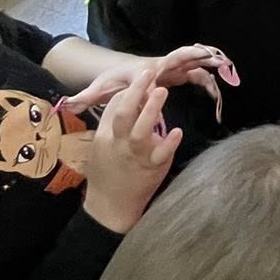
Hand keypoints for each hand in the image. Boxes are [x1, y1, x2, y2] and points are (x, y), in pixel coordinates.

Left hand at [62, 44, 239, 122]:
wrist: (118, 75)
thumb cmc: (111, 81)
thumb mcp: (98, 90)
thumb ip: (86, 97)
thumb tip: (68, 103)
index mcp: (148, 69)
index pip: (165, 61)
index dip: (179, 59)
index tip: (193, 57)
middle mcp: (162, 66)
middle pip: (184, 58)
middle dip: (201, 57)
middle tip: (218, 59)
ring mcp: (171, 71)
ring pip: (194, 67)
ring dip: (209, 68)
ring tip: (227, 72)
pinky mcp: (176, 78)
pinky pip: (196, 78)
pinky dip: (208, 82)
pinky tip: (219, 91)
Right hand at [79, 72, 180, 233]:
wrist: (110, 206)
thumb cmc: (107, 172)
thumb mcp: (102, 145)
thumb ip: (111, 123)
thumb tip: (126, 97)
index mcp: (105, 136)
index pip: (113, 108)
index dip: (129, 90)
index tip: (143, 76)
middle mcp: (118, 144)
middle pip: (124, 115)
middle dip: (135, 92)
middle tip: (148, 73)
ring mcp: (135, 156)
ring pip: (140, 132)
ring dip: (150, 111)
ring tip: (162, 91)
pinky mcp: (151, 167)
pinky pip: (160, 155)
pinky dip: (169, 144)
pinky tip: (177, 132)